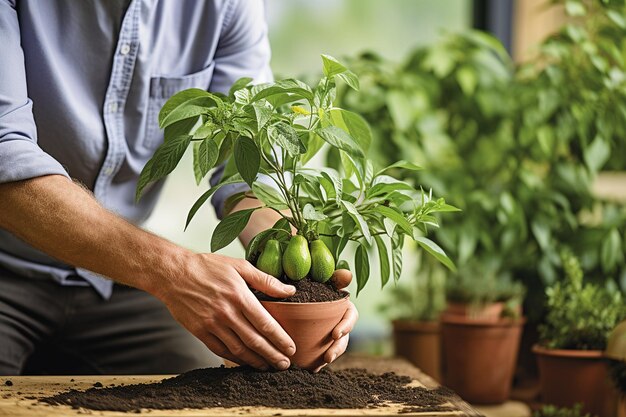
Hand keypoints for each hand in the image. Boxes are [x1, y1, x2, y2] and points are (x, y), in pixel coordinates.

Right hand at [156, 252, 296, 369]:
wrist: (173, 274)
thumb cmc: (206, 267)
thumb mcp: (239, 266)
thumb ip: (265, 280)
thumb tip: (289, 290)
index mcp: (239, 296)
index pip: (265, 323)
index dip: (280, 339)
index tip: (291, 348)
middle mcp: (226, 313)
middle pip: (255, 340)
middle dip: (272, 355)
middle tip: (285, 364)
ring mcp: (212, 324)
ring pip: (238, 349)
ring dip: (256, 361)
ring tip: (268, 367)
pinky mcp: (200, 332)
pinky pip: (221, 350)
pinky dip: (235, 359)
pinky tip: (245, 362)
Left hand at [315, 269, 358, 371]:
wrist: (293, 292)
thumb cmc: (311, 284)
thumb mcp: (321, 279)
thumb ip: (334, 277)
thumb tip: (348, 274)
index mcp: (343, 307)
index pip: (350, 317)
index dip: (346, 326)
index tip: (335, 334)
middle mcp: (338, 321)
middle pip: (343, 338)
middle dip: (337, 349)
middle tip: (328, 357)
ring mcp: (328, 333)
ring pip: (333, 348)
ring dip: (329, 357)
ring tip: (318, 366)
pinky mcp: (319, 341)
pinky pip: (320, 353)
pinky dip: (317, 362)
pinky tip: (310, 368)